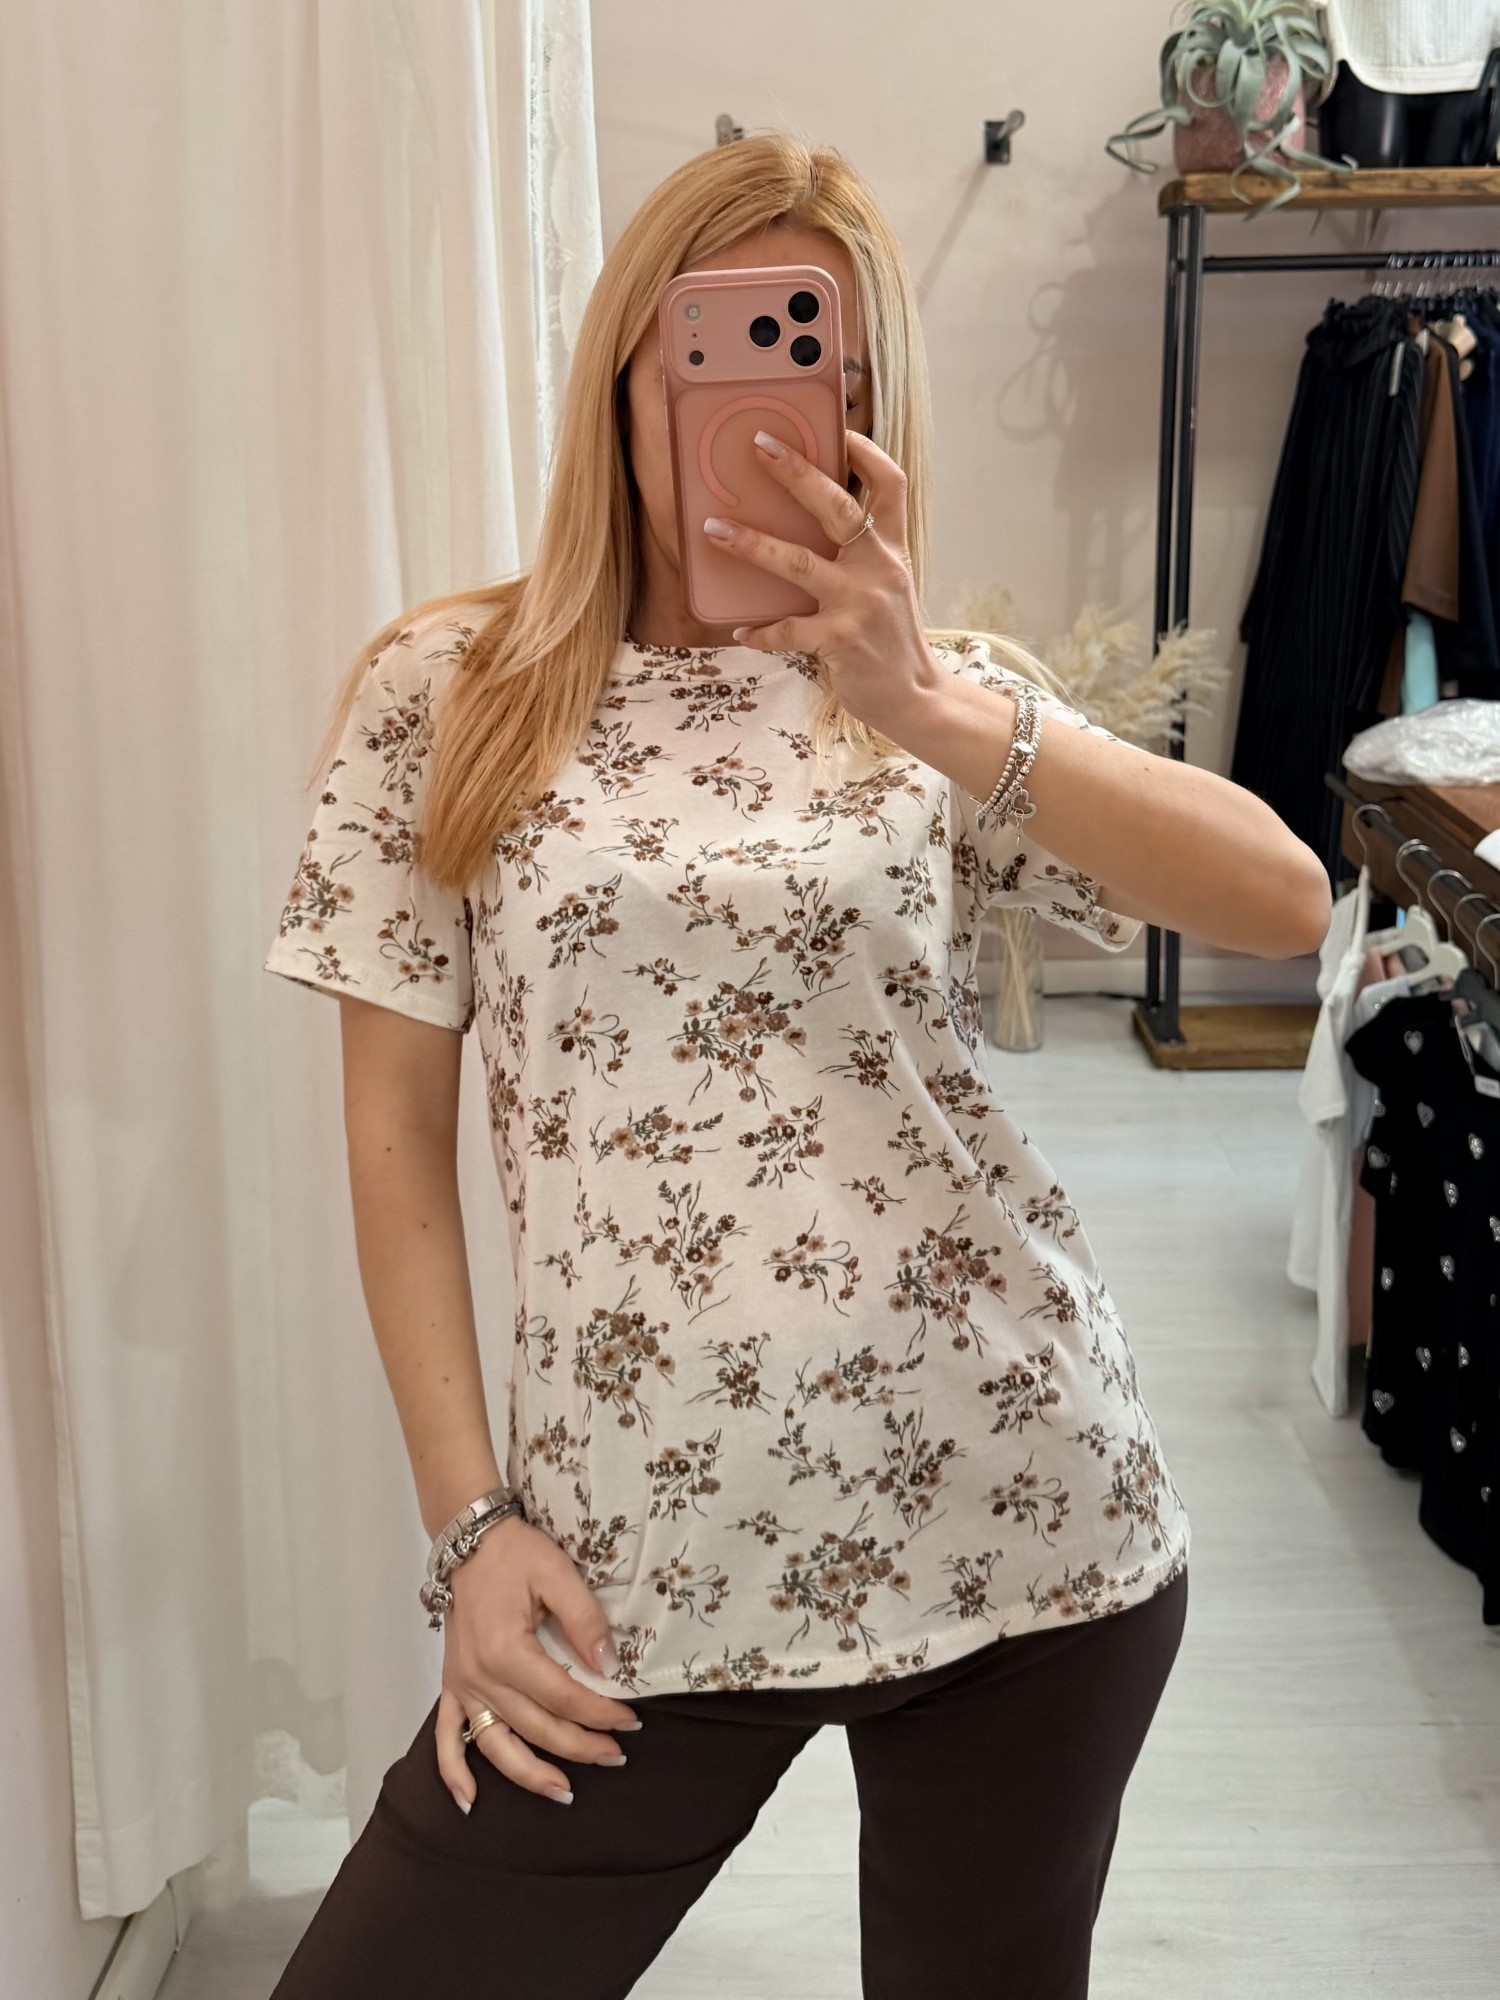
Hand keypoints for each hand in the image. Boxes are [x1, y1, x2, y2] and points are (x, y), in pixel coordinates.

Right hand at [435, 1514, 640, 1811]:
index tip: (631, 1720)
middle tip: (616, 1756)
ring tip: (564, 1792)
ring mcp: (463, 1685)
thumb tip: (610, 1667)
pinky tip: (470, 1801)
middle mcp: (481, 1677)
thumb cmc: (517, 1554)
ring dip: (530, 1775)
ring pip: (496, 1746)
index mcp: (507, 1651)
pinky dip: (455, 1773)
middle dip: (580, 1747)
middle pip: (536, 1727)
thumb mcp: (558, 1575)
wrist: (471, 1540)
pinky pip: (447, 1738)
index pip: (563, 1698)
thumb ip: (585, 1622)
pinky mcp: (453, 1685)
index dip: (600, 1713)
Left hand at [704, 428, 943, 738]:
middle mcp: (878, 568)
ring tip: (715, 528)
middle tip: (760, 446)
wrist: (915, 697)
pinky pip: (788, 630)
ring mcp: (859, 603)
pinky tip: (740, 630)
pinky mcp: (840, 640)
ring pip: (799, 562)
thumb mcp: (888, 586)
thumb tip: (805, 527)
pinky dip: (761, 631)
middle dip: (797, 472)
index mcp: (892, 549)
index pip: (890, 484)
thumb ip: (860, 556)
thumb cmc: (891, 639)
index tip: (837, 428)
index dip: (865, 451)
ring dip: (752, 544)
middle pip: (838, 506)